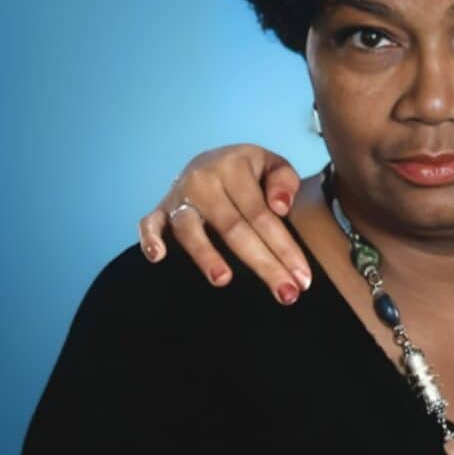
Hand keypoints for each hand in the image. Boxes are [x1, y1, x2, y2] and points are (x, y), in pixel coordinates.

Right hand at [137, 145, 309, 304]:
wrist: (211, 160)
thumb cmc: (250, 171)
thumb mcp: (273, 164)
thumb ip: (284, 181)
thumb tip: (280, 207)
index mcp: (235, 167)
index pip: (262, 215)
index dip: (284, 248)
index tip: (302, 279)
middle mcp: (204, 180)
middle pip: (234, 228)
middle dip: (263, 264)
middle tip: (286, 294)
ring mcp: (180, 196)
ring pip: (191, 229)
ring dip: (205, 255)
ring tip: (223, 280)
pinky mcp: (160, 209)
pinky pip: (149, 223)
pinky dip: (150, 239)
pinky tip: (158, 257)